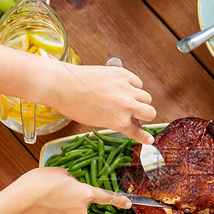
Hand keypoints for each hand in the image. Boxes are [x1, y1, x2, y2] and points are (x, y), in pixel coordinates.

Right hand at [0, 168, 131, 213]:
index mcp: (86, 193)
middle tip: (57, 188)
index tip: (128, 203)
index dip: (119, 200)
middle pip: (83, 202)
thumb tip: (72, 184)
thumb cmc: (39, 182)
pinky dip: (54, 212)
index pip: (106, 197)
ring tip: (46, 196)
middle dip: (74, 196)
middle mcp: (82, 210)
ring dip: (63, 204)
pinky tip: (43, 206)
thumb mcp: (59, 172)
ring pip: (71, 210)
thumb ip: (71, 178)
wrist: (19, 203)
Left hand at [40, 62, 155, 144]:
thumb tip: (126, 118)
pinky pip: (138, 82)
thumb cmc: (74, 106)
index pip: (138, 132)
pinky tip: (124, 87)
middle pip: (150, 112)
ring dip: (140, 100)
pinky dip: (134, 86)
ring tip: (128, 99)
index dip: (144, 137)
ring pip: (146, 97)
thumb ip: (115, 121)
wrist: (63, 85)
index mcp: (118, 122)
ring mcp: (126, 89)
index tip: (149, 139)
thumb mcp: (96, 121)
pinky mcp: (122, 74)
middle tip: (137, 114)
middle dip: (145, 115)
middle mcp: (126, 106)